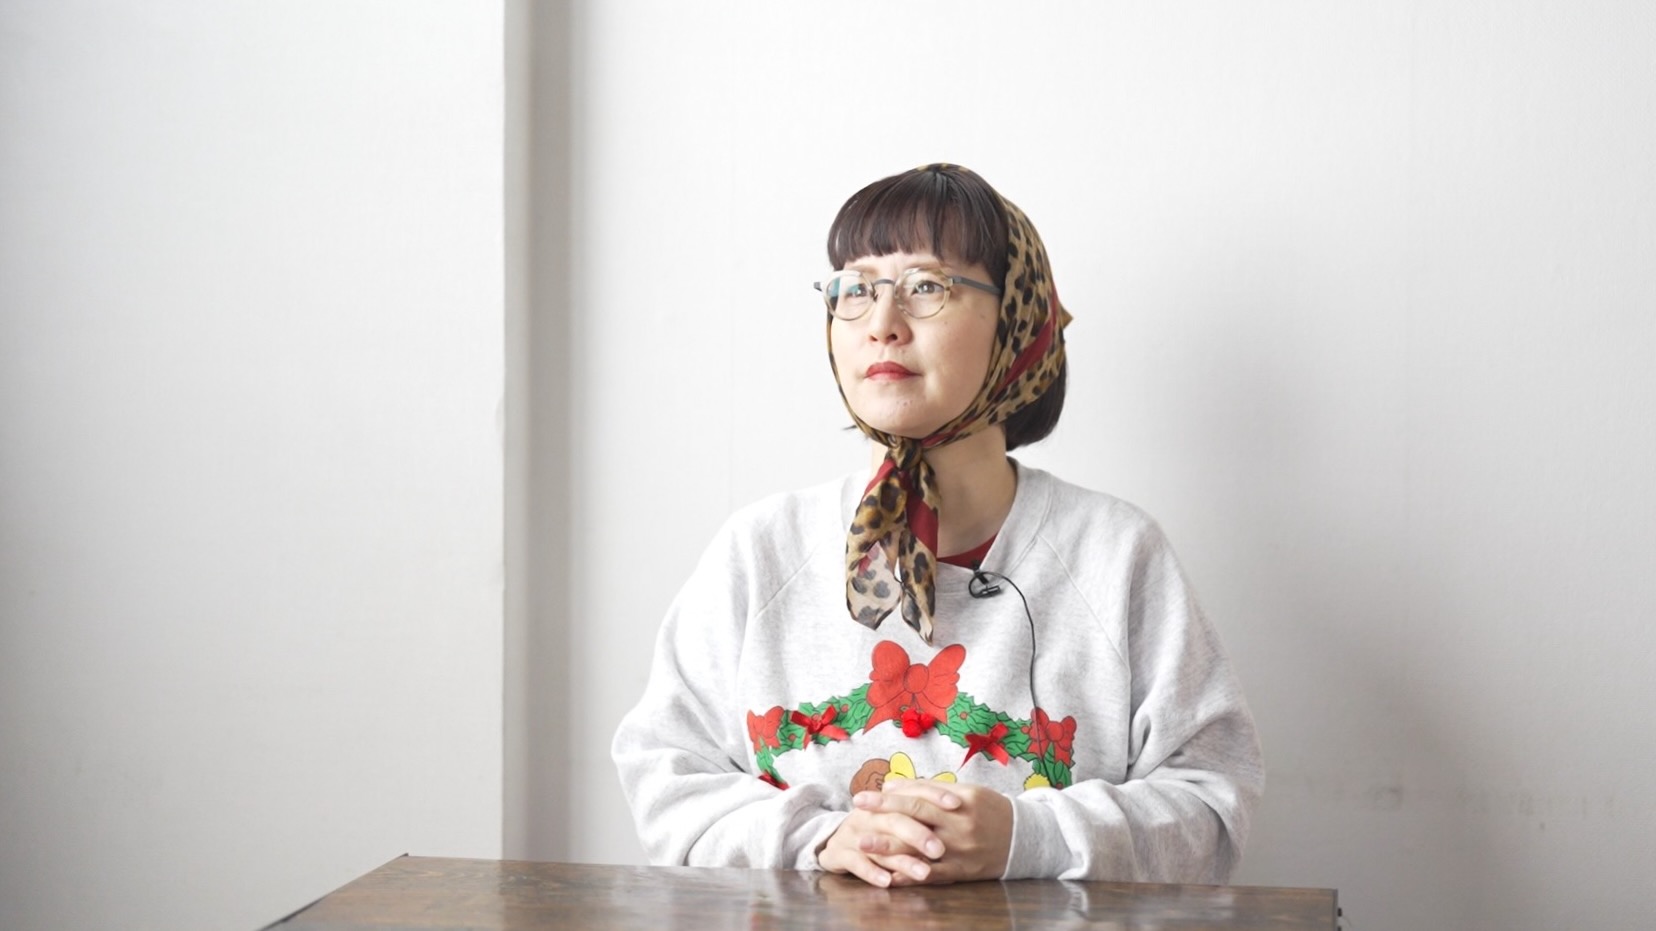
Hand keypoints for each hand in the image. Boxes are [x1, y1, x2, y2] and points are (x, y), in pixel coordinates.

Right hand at [817, 781, 962, 886]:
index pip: (913, 794)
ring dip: (902, 860)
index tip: (956, 804)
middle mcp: (870, 815)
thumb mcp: (895, 815)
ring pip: (880, 846)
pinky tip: (888, 882)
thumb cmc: (875, 829)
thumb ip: (919, 807)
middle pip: (896, 820)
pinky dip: (871, 872)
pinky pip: (855, 863)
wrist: (835, 842)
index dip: (934, 796)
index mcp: (886, 802)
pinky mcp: (839, 853)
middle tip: (939, 849)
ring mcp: (853, 834)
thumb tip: (958, 800)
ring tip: (923, 872)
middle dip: (919, 834)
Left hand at [862, 780, 1012, 883]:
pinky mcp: (962, 872)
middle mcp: (960, 827)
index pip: (918, 799)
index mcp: (960, 803)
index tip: (863, 797)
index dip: (888, 798)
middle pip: (915, 821)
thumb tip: (892, 785)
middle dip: (883, 818)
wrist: (1022, 838)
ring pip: (920, 850)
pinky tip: (887, 875)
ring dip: (888, 848)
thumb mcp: (965, 791)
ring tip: (863, 844)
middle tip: (855, 816)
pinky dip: (908, 876)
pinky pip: (932, 876)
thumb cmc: (989, 809)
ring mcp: (960, 852)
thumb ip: (929, 788)